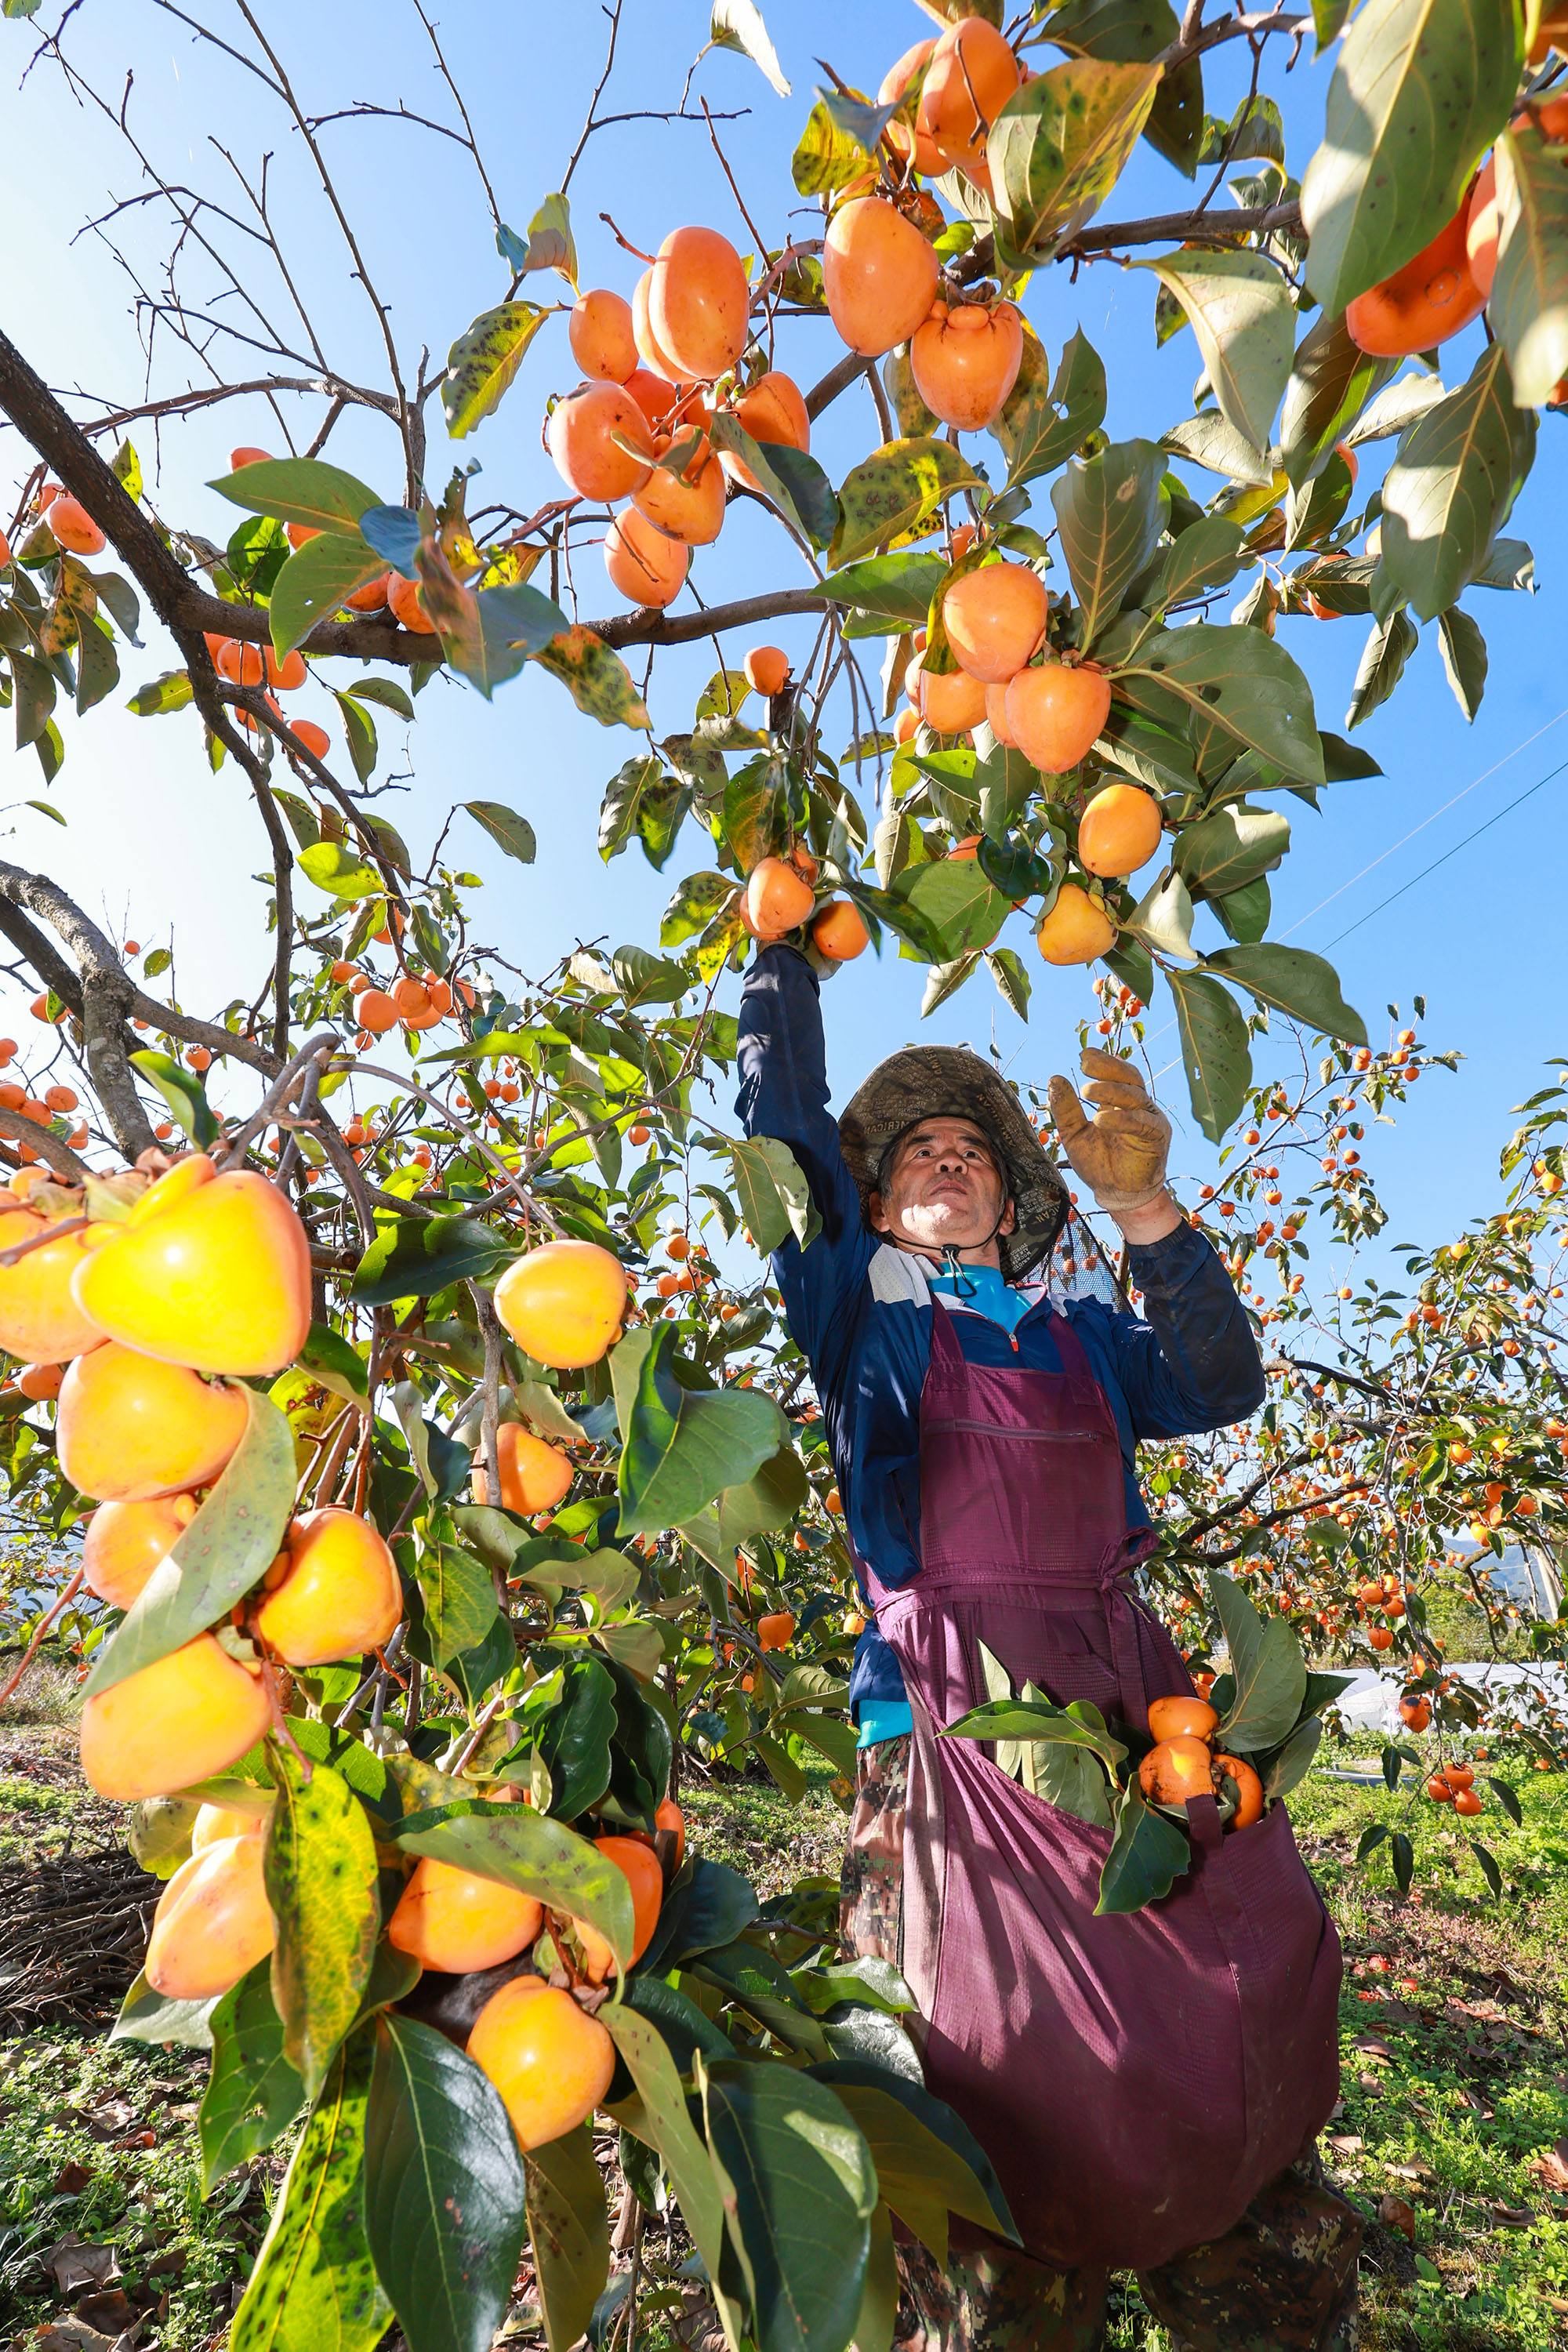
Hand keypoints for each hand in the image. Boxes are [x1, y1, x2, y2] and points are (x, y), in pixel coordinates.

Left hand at [1047, 1048, 1172, 1222]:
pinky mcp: (1156, 1138)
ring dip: (1110, 1091)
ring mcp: (1149, 1120)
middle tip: (1086, 1063)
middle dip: (1109, 1067)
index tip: (1084, 1055)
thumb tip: (1055, 1078)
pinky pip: (1142, 1123)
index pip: (1116, 1073)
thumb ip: (1067, 1109)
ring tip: (1086, 1091)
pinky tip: (1101, 1119)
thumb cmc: (1098, 1162)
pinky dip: (1122, 1119)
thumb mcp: (1074, 1134)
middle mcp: (1137, 1106)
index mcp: (1119, 1102)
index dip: (1103, 1061)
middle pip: (1129, 1077)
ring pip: (1134, 1096)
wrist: (1115, 1194)